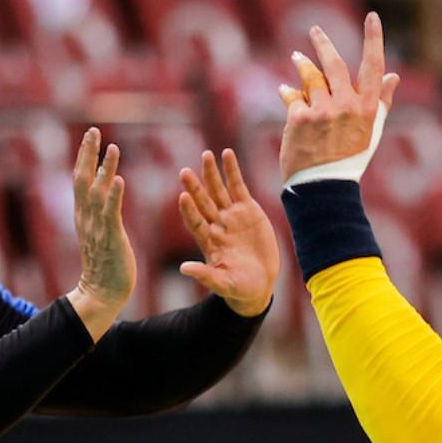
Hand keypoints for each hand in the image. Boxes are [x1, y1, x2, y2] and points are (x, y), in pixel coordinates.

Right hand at [69, 127, 136, 340]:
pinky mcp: (110, 238)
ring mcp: (97, 228)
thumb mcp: (99, 233)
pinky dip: (114, 195)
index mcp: (84, 215)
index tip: (91, 135)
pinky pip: (111, 213)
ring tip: (113, 147)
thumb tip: (106, 193)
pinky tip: (120, 179)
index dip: (85, 156)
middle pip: (82, 179)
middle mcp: (86, 217)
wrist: (102, 293)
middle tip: (93, 130)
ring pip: (97, 192)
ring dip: (105, 169)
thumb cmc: (106, 265)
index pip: (81, 180)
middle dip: (88, 154)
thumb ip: (99, 213)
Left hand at [178, 149, 279, 316]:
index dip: (189, 210)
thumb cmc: (238, 288)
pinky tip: (227, 154)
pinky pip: (238, 186)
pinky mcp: (248, 210)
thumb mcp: (223, 284)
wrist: (259, 283)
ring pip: (218, 190)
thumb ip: (205, 275)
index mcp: (208, 241)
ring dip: (211, 173)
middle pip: (203, 202)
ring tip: (206, 154)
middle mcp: (217, 225)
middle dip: (195, 186)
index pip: (194, 222)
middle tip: (184, 171)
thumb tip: (184, 269)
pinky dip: (232, 171)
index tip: (182, 197)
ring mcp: (231, 216)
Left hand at [277, 11, 400, 181]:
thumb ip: (380, 101)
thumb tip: (393, 76)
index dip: (373, 39)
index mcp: (367, 108)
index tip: (372, 16)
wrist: (323, 187)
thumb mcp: (370, 130)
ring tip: (297, 58)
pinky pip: (293, 96)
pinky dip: (289, 93)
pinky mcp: (300, 117)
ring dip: (302, 64)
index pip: (373, 66)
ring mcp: (322, 111)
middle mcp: (346, 106)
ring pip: (310, 77)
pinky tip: (284, 91)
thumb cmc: (349, 159)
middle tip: (315, 30)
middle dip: (323, 43)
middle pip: (334, 64)